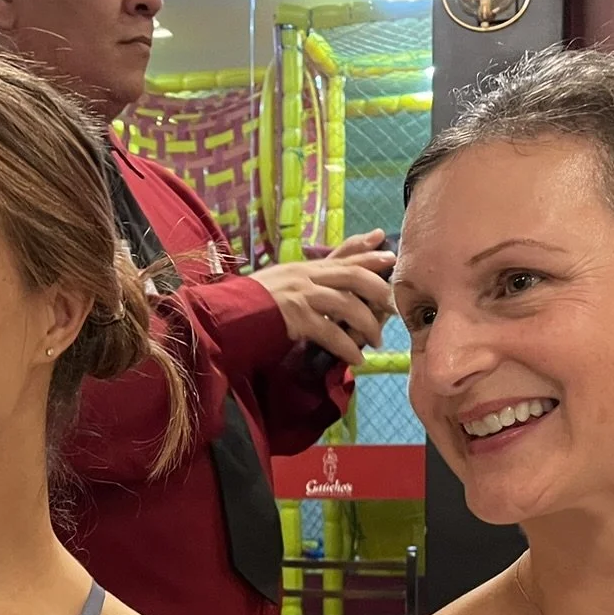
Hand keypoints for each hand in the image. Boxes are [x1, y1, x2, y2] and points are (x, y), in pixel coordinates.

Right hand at [250, 229, 395, 365]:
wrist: (220, 316)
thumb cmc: (247, 307)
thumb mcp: (278, 286)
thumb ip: (301, 284)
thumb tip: (319, 290)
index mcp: (302, 268)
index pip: (342, 255)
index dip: (367, 254)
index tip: (389, 255)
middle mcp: (304, 276)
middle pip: (353, 275)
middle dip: (378, 290)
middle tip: (393, 308)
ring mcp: (299, 295)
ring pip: (346, 303)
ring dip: (366, 325)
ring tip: (376, 342)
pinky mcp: (294, 317)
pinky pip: (330, 331)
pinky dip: (347, 347)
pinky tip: (356, 359)